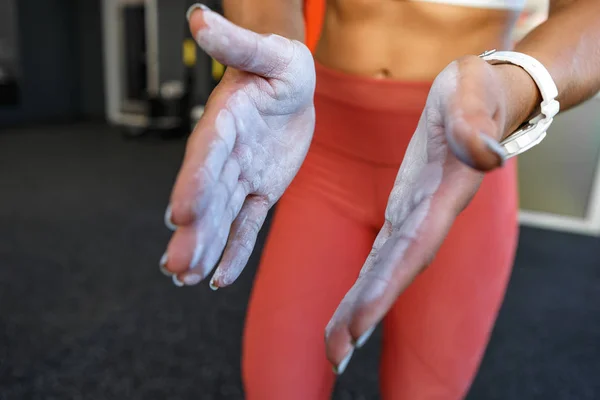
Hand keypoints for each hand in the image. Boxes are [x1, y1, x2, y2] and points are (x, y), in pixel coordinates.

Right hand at [161, 5, 315, 286]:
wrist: (291, 88)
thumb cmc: (279, 66)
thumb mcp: (269, 53)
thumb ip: (236, 44)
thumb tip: (200, 18)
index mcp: (224, 121)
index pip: (206, 154)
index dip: (193, 181)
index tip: (180, 213)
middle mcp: (225, 153)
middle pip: (207, 194)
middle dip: (194, 229)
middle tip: (175, 265)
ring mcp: (241, 175)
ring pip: (222, 216)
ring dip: (206, 246)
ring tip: (184, 277)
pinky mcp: (259, 190)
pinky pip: (248, 223)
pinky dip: (236, 250)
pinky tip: (219, 278)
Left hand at [324, 56, 517, 372]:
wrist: (482, 95)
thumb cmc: (478, 92)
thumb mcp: (474, 93)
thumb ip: (476, 123)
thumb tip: (488, 154)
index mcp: (444, 195)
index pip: (412, 249)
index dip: (386, 286)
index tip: (358, 322)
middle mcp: (431, 216)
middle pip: (395, 271)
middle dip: (366, 312)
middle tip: (335, 354)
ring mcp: (418, 216)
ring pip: (386, 269)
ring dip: (361, 307)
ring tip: (335, 343)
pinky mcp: (406, 210)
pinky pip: (382, 252)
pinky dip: (366, 282)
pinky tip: (351, 306)